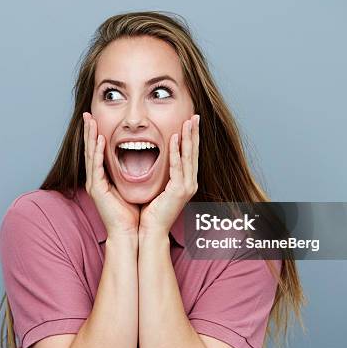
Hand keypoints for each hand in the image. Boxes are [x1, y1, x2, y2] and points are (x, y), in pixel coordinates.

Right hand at [83, 112, 139, 238]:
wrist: (129, 232)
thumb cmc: (132, 213)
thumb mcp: (131, 187)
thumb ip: (132, 174)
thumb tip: (142, 161)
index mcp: (103, 179)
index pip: (98, 152)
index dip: (96, 135)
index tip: (96, 120)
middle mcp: (95, 180)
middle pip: (90, 150)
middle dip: (89, 131)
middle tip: (87, 114)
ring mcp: (94, 184)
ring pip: (90, 155)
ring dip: (90, 137)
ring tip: (90, 121)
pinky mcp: (97, 190)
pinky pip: (96, 167)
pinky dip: (97, 152)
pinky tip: (99, 140)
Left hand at [139, 114, 199, 238]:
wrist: (151, 231)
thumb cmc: (152, 212)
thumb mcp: (159, 188)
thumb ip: (162, 175)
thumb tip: (157, 160)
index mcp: (186, 183)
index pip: (190, 156)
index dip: (191, 138)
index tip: (190, 122)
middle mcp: (190, 183)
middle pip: (194, 153)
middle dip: (194, 133)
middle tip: (195, 116)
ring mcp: (186, 187)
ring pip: (189, 157)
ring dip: (188, 137)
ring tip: (188, 121)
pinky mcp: (179, 191)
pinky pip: (177, 166)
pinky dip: (177, 151)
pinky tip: (175, 138)